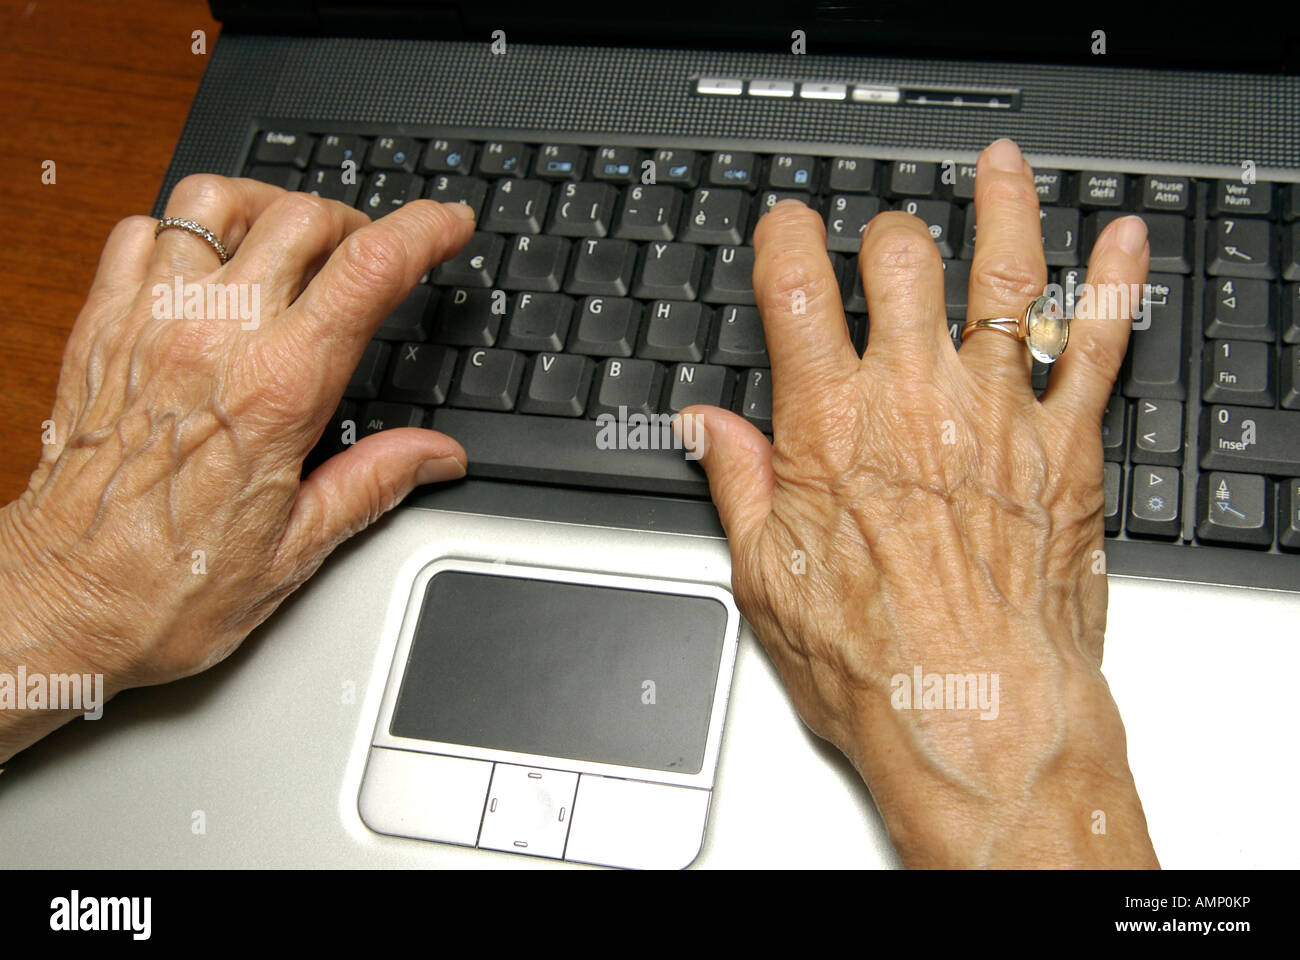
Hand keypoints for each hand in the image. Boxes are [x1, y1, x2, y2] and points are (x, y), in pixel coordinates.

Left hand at [0, 176, 474, 757]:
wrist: (58, 603)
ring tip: (289, 244)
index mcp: (276, 391)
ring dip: (268, 209)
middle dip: (355, 222)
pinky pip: (140, 231)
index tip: (449, 223)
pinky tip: (206, 270)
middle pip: (301, 216)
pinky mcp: (100, 326)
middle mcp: (211, 338)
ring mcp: (147, 322)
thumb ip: (374, 482)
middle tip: (371, 256)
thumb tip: (436, 455)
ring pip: (215, 200)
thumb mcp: (296, 548)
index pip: (367, 270)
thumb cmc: (164, 587)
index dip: (423, 230)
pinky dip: (182, 232)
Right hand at [685, 140, 1158, 866]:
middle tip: (883, 246)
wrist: (975, 715)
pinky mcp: (1064, 451)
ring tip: (997, 171)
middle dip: (887, 234)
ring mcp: (997, 419)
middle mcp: (915, 404)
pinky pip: (1097, 348)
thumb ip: (735, 482)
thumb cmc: (876, 661)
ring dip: (1001, 211)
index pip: (795, 288)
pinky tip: (1121, 245)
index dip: (786, 238)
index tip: (787, 231)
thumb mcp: (765, 577)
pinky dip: (1114, 289)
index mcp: (831, 427)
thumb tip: (705, 427)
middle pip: (903, 261)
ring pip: (1005, 279)